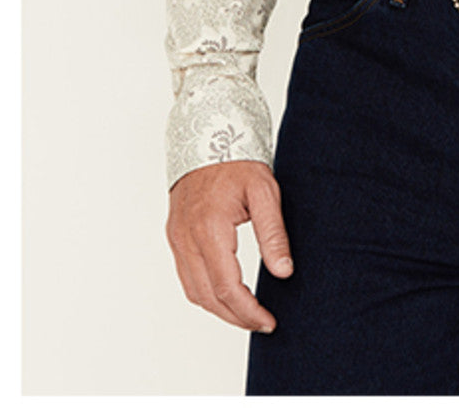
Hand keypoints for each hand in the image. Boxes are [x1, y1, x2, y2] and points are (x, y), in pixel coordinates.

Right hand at [166, 159, 293, 331]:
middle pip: (207, 297)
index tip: (268, 321)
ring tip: (246, 313)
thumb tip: (284, 272)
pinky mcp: (174, 235)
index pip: (227, 287)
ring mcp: (177, 237)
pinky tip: (224, 293)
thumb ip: (273, 233)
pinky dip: (203, 292)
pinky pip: (185, 276)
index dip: (248, 311)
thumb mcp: (264, 191)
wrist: (208, 135)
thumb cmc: (238, 161)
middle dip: (235, 317)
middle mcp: (187, 237)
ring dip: (218, 309)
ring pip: (192, 291)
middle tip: (261, 323)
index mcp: (210, 228)